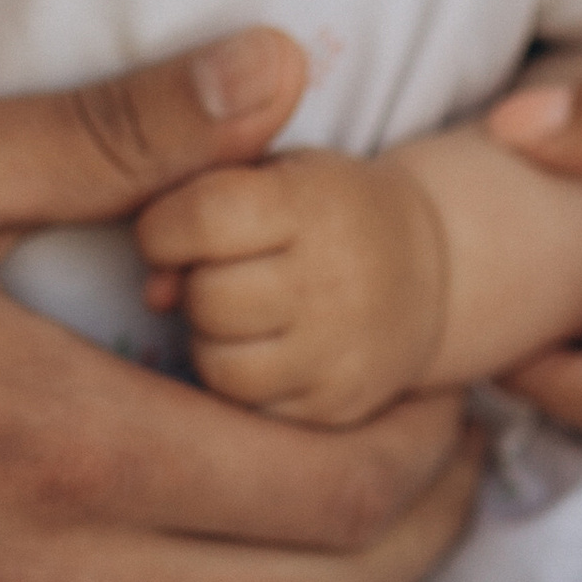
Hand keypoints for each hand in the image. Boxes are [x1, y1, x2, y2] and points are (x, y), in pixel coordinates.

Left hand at [137, 148, 449, 426]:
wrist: (428, 271)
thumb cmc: (321, 211)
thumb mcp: (270, 173)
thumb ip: (197, 202)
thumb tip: (153, 293)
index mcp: (316, 201)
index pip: (205, 217)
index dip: (164, 228)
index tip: (169, 233)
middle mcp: (338, 278)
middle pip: (210, 298)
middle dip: (195, 286)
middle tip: (219, 274)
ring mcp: (344, 350)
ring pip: (221, 366)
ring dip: (210, 340)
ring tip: (238, 315)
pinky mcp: (339, 406)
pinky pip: (249, 408)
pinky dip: (240, 381)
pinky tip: (264, 349)